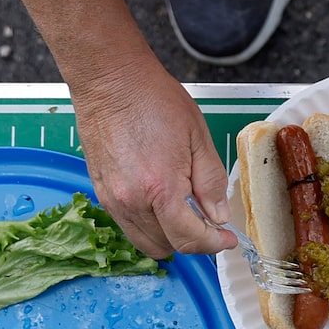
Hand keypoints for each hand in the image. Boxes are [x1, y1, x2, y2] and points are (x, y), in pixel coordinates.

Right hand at [70, 45, 236, 258]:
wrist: (111, 81)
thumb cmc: (153, 100)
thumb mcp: (198, 137)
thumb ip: (211, 181)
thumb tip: (218, 214)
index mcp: (161, 188)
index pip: (189, 239)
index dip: (213, 243)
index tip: (226, 238)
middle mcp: (132, 201)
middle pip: (166, 247)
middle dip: (192, 240)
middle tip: (207, 220)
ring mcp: (113, 199)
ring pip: (145, 241)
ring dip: (168, 235)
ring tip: (183, 208)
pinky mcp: (102, 192)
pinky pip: (127, 224)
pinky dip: (148, 223)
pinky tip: (161, 199)